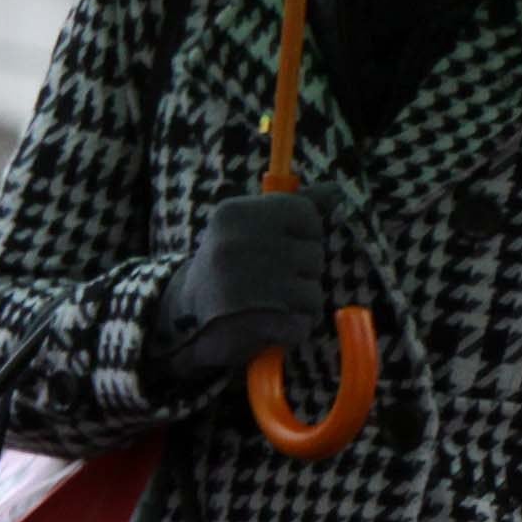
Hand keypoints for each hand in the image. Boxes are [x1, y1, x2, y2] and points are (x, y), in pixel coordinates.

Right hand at [151, 188, 335, 384]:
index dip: (304, 235)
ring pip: (313, 295)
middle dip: (301, 274)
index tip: (283, 246)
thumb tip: (337, 190)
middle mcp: (237, 244)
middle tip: (267, 281)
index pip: (306, 215)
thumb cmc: (230, 265)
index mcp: (236, 214)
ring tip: (268, 305)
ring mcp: (244, 285)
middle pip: (314, 257)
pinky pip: (302, 325)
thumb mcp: (252, 227)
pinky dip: (290, 331)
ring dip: (298, 307)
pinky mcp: (252, 323)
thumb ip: (296, 208)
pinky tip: (267, 326)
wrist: (184, 316)